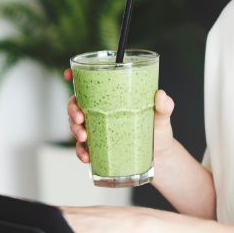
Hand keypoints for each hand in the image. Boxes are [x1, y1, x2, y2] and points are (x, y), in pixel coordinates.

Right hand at [63, 67, 179, 164]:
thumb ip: (165, 106)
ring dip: (74, 130)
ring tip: (83, 138)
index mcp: (111, 97)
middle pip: (76, 103)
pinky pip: (82, 148)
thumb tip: (161, 96)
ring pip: (75, 125)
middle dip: (72, 109)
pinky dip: (80, 152)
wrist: (160, 157)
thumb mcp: (162, 116)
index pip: (89, 83)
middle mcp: (100, 111)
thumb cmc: (158, 130)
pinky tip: (86, 157)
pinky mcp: (98, 148)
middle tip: (80, 118)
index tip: (68, 74)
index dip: (74, 76)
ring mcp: (97, 129)